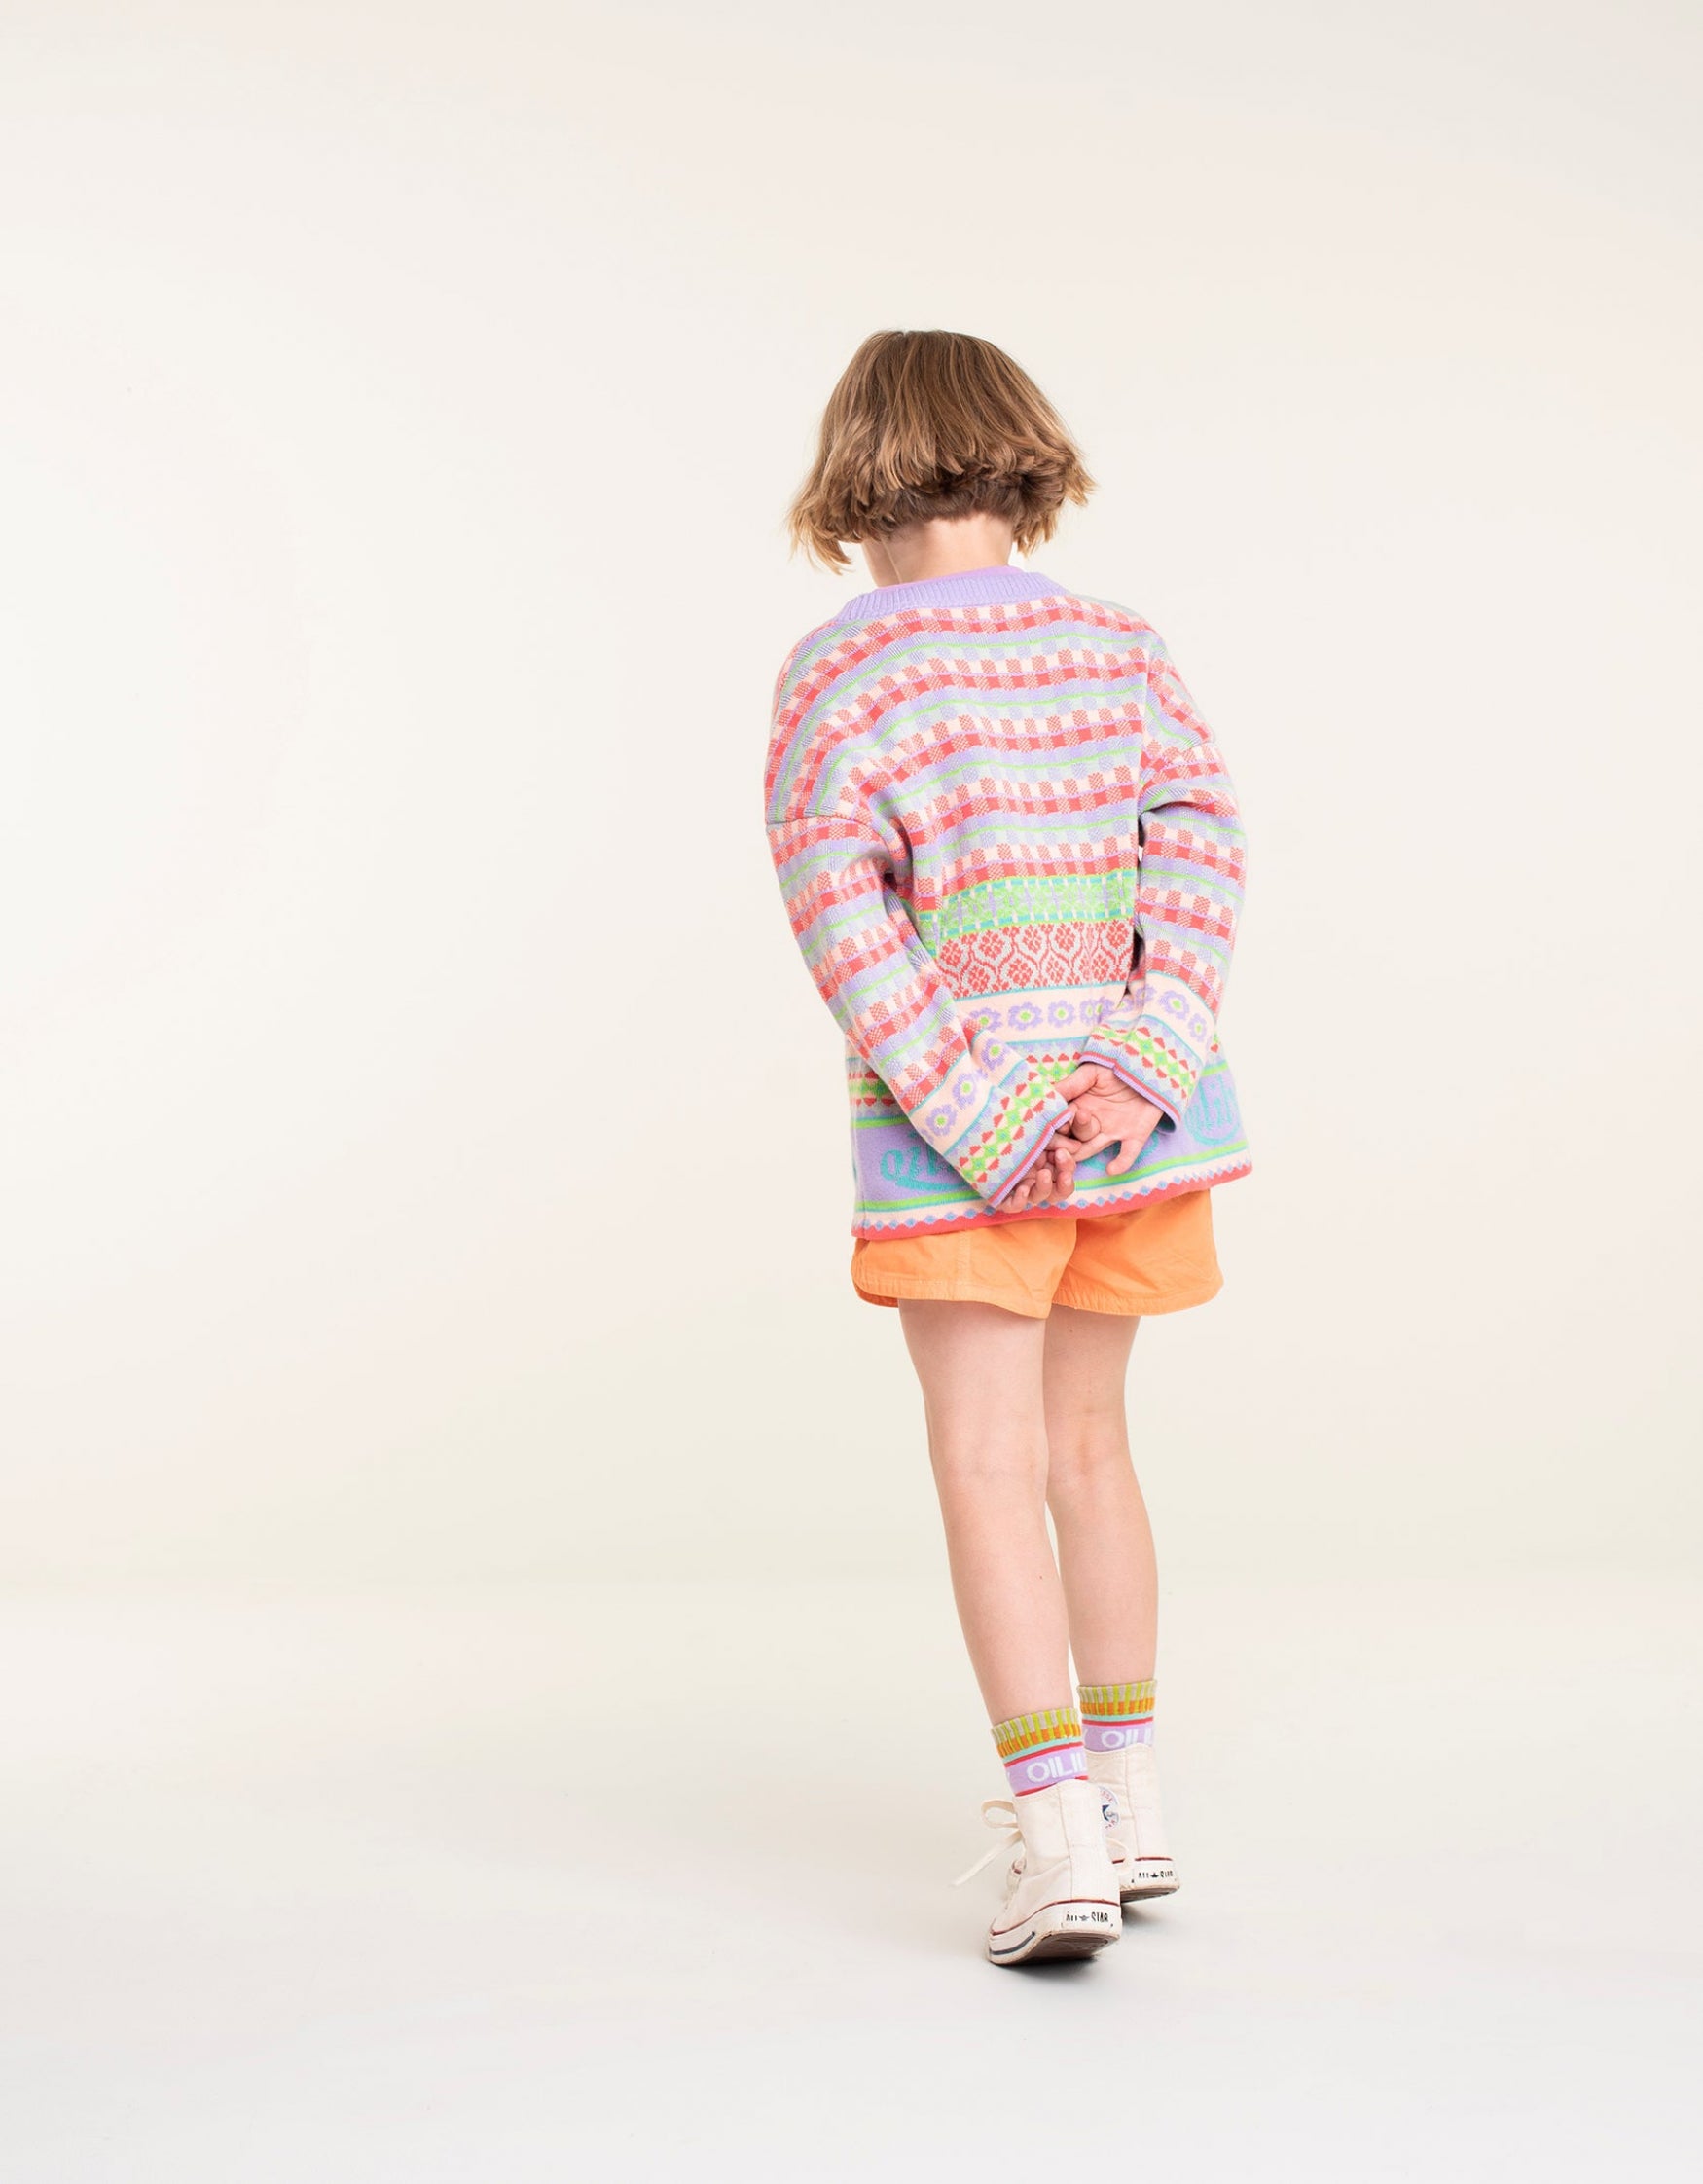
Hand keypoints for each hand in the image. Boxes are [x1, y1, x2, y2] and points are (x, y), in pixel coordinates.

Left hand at [999, 1124, 1079, 1213]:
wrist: (979, 1124)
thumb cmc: (1012, 1126)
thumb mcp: (1038, 1128)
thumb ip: (1057, 1138)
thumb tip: (1077, 1147)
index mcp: (1046, 1165)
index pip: (1065, 1174)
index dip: (1067, 1167)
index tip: (1062, 1153)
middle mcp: (1034, 1179)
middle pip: (1057, 1192)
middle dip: (1064, 1182)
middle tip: (1059, 1164)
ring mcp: (1019, 1187)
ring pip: (1038, 1197)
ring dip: (1044, 1187)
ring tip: (1043, 1174)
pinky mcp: (1001, 1195)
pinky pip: (1013, 1205)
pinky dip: (1020, 1200)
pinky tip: (1023, 1189)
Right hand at [1049, 1064, 1165, 1174]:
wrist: (1149, 1066)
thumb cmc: (1117, 1066)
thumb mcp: (1091, 1072)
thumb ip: (1070, 1085)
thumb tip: (1045, 1095)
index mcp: (1079, 1108)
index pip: (1060, 1124)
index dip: (1055, 1126)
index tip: (1053, 1123)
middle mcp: (1093, 1123)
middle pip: (1072, 1139)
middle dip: (1065, 1141)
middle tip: (1065, 1132)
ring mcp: (1113, 1131)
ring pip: (1090, 1149)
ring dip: (1081, 1152)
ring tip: (1075, 1150)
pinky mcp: (1135, 1135)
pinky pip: (1127, 1154)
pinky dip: (1121, 1163)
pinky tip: (1112, 1169)